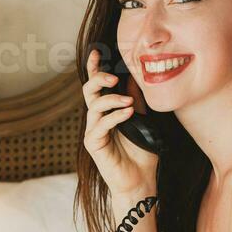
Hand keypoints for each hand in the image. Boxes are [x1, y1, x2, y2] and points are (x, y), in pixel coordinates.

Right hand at [82, 48, 158, 196]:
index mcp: (106, 110)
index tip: (97, 51)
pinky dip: (114, 117)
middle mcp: (96, 118)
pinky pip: (100, 125)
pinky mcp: (93, 144)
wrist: (140, 179)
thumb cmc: (141, 152)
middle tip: (114, 77)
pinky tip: (128, 114)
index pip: (96, 85)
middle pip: (89, 90)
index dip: (94, 67)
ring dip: (111, 99)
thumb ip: (136, 100)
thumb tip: (135, 76)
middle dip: (98, 78)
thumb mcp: (143, 119)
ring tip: (129, 102)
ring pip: (94, 106)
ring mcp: (93, 131)